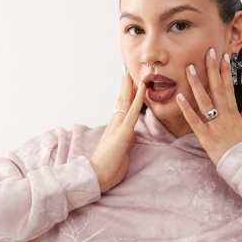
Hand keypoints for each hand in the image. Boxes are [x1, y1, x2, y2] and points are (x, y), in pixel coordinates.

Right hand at [90, 65, 145, 192]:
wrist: (97, 175)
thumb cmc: (108, 167)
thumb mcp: (121, 150)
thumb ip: (126, 140)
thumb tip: (131, 134)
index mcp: (115, 127)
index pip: (121, 105)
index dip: (126, 92)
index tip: (128, 79)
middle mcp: (115, 122)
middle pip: (122, 98)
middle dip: (126, 82)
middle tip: (128, 66)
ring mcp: (119, 125)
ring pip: (127, 100)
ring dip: (132, 84)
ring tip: (136, 69)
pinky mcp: (124, 132)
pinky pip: (133, 111)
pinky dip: (138, 98)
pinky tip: (143, 87)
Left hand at [175, 47, 241, 165]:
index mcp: (236, 113)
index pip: (229, 88)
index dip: (226, 72)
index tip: (223, 58)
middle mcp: (225, 116)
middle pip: (217, 88)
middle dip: (212, 69)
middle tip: (208, 52)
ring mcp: (215, 125)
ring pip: (205, 100)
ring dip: (196, 83)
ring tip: (189, 68)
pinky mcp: (206, 137)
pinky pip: (194, 120)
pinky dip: (186, 109)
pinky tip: (179, 97)